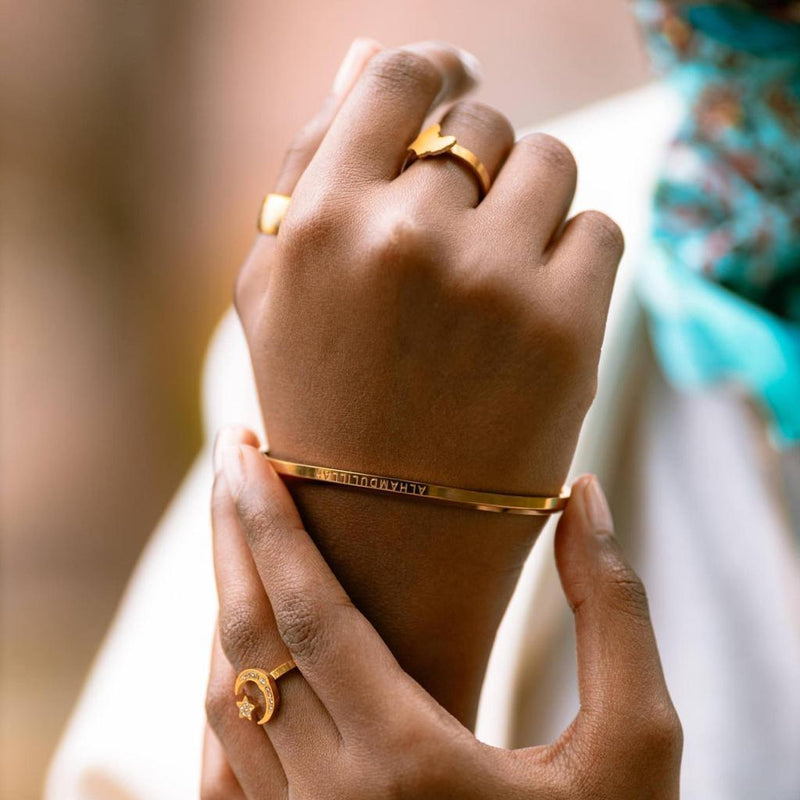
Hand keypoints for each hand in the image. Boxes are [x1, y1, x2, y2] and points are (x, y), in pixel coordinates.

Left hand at [203, 430, 681, 798]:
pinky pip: (225, 760)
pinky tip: (243, 639)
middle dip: (232, 537)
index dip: (269, 523)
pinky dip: (223, 684)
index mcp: (408, 763)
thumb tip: (583, 497)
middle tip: (231, 459)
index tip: (247, 453)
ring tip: (241, 531)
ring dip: (225, 600)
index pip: (308, 612)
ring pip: (226, 697)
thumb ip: (613, 615)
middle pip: (248, 641)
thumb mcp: (634, 746)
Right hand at [237, 39, 621, 497]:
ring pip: (552, 162)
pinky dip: (575, 257)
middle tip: (458, 233)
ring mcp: (493, 287)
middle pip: (482, 123)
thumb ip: (311, 164)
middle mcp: (406, 243)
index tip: (456, 72)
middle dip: (475, 166)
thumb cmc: (321, 404)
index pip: (399, 81)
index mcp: (320, 225)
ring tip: (496, 270)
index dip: (434, 67)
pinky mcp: (567, 333)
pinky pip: (602, 228)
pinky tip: (533, 309)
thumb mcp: (276, 290)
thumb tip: (368, 55)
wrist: (389, 535)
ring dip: (530, 201)